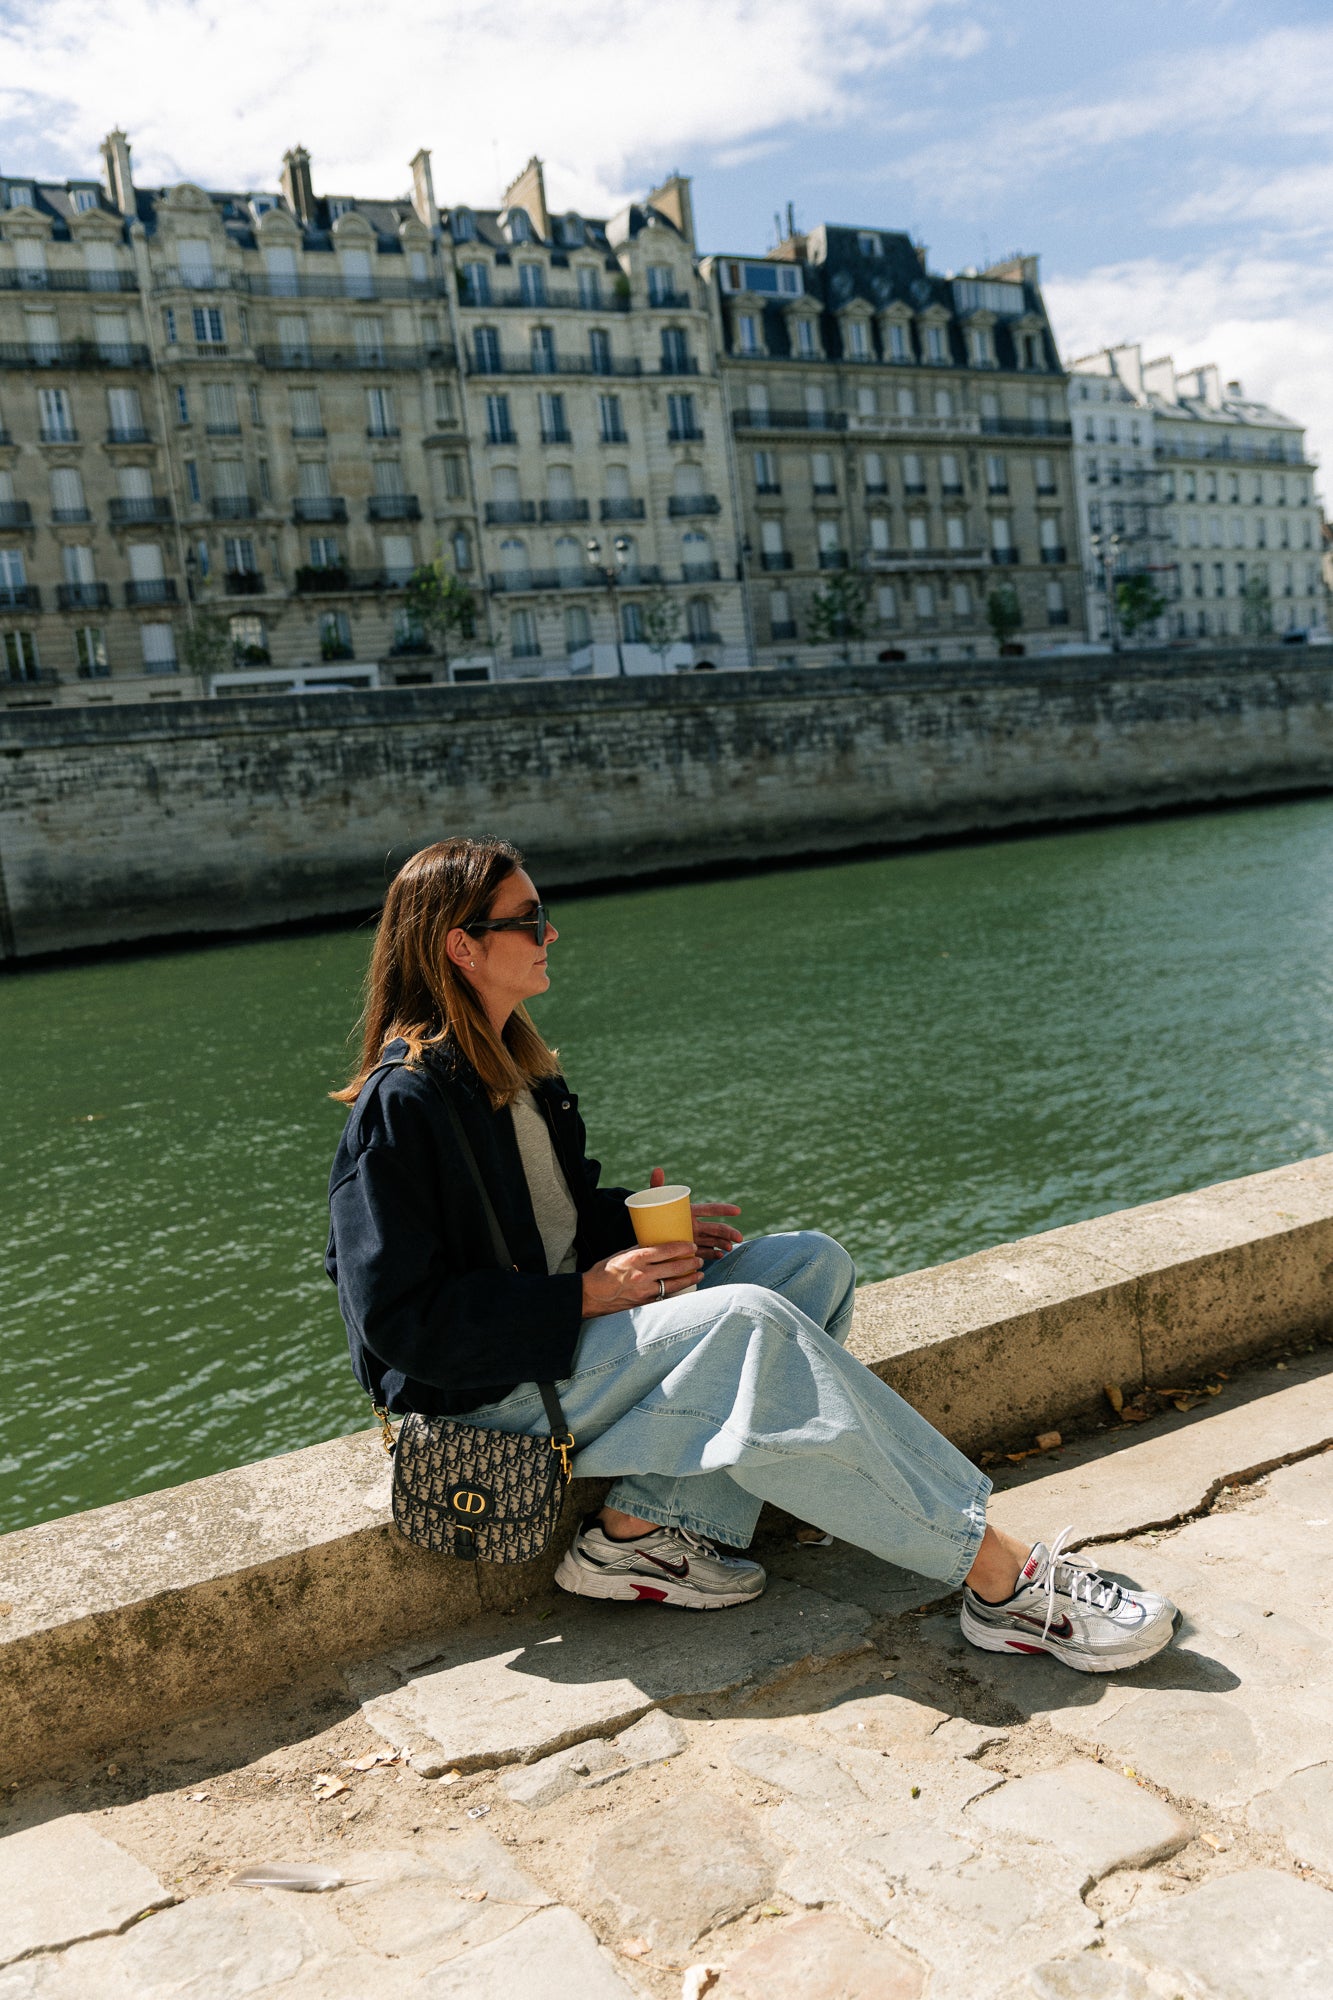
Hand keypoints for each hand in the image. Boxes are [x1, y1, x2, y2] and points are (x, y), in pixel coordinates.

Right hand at [581, 1241, 702, 1317]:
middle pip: (674, 1267)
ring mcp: (644, 1291)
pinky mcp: (644, 1303)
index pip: (666, 1250)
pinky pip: (665, 1296)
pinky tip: (684, 1288)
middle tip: (699, 1259)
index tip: (692, 1245)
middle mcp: (642, 1274)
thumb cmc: (604, 1272)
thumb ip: (639, 1251)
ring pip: (674, 1284)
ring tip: (699, 1274)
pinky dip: (676, 1291)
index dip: (682, 1247)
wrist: (591, 1295)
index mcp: (636, 1258)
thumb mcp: (621, 1255)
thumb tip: (656, 1245)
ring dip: (689, 1279)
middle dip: (690, 1263)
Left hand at [649, 1165, 742, 1262]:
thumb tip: (658, 1169)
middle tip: (739, 1238)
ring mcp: (693, 1238)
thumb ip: (657, 1186)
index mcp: (690, 1211)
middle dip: (728, 1232)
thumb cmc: (650, 1213)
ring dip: (723, 1244)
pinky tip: (720, 1256)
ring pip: (712, 1241)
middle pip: (715, 1228)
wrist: (644, 1232)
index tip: (737, 1210)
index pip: (710, 1209)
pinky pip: (704, 1252)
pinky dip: (713, 1255)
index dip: (724, 1209)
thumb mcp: (654, 1200)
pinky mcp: (689, 1249)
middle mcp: (694, 1225)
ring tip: (729, 1249)